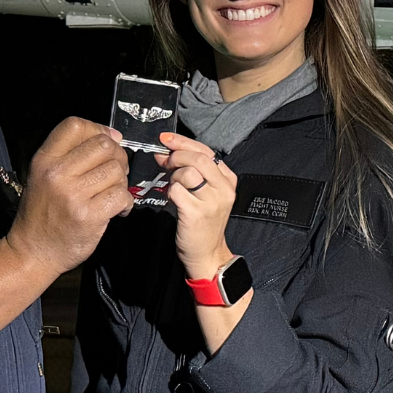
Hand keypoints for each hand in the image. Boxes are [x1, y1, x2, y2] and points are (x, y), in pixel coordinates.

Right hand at [7, 118, 132, 278]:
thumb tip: (112, 136)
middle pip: (103, 145)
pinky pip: (121, 196)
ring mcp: (73, 195)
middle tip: (114, 171)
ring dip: (121, 182)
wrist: (32, 252)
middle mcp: (57, 174)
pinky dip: (126, 202)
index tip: (107, 142)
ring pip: (116, 171)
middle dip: (117, 156)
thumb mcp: (42, 176)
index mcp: (44, 160)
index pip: (75, 125)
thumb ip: (70, 154)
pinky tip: (117, 209)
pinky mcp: (89, 216)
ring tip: (111, 193)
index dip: (98, 129)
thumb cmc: (41, 214)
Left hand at [156, 132, 237, 279]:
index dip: (183, 142)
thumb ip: (192, 171)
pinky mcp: (197, 213)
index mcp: (228, 180)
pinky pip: (177, 191)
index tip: (166, 140)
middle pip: (198, 158)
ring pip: (187, 172)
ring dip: (173, 177)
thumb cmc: (203, 222)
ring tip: (174, 188)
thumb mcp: (206, 194)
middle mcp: (224, 189)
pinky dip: (170, 192)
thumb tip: (166, 152)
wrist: (207, 253)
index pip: (206, 151)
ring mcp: (212, 201)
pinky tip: (173, 200)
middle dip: (176, 156)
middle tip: (164, 162)